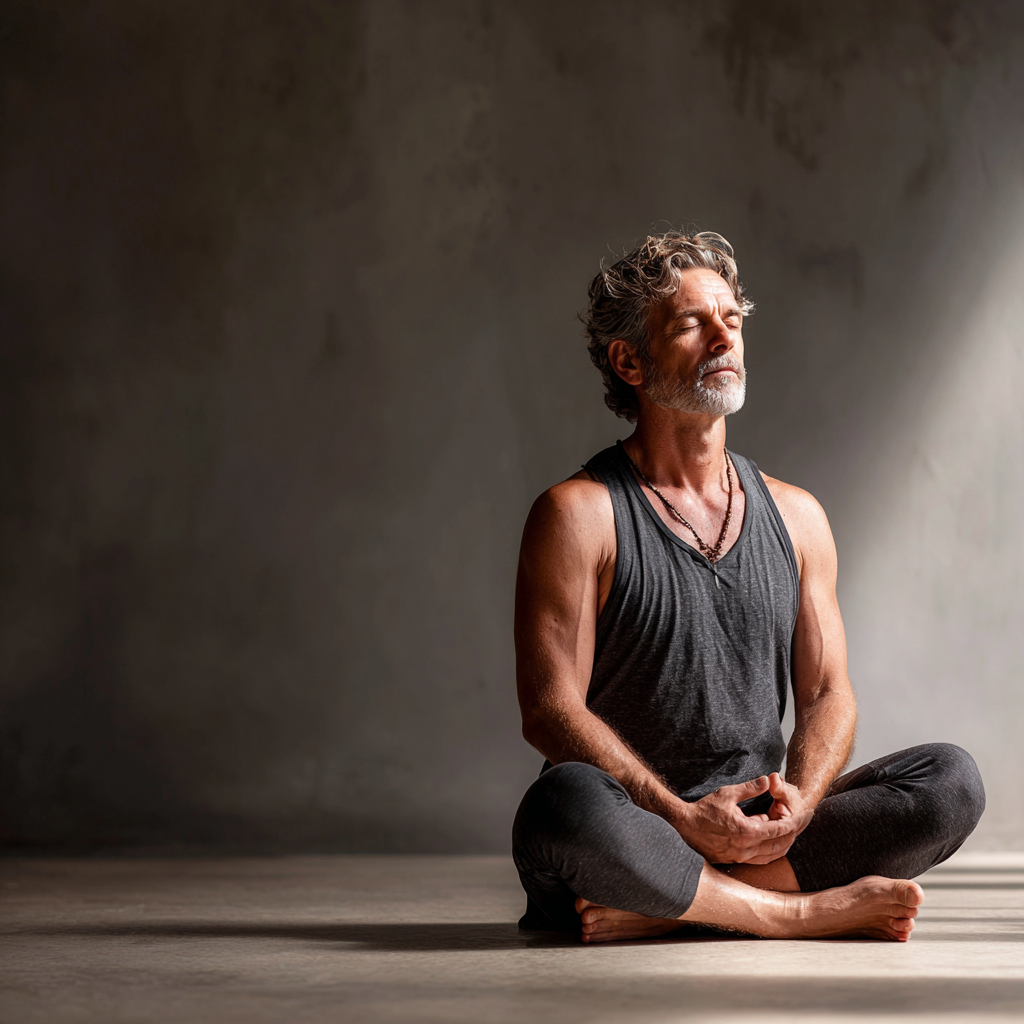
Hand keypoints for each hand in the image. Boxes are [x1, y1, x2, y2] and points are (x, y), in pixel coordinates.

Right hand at [670, 775, 810, 864]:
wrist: (683, 825)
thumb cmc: (704, 809)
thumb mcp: (728, 794)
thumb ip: (750, 788)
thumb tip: (768, 780)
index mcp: (748, 832)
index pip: (781, 829)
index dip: (797, 822)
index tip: (808, 815)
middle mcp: (746, 849)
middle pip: (781, 845)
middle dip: (794, 834)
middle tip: (803, 822)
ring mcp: (740, 857)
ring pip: (771, 855)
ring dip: (783, 844)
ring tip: (789, 831)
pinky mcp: (734, 860)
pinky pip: (759, 859)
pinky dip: (770, 851)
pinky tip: (769, 840)